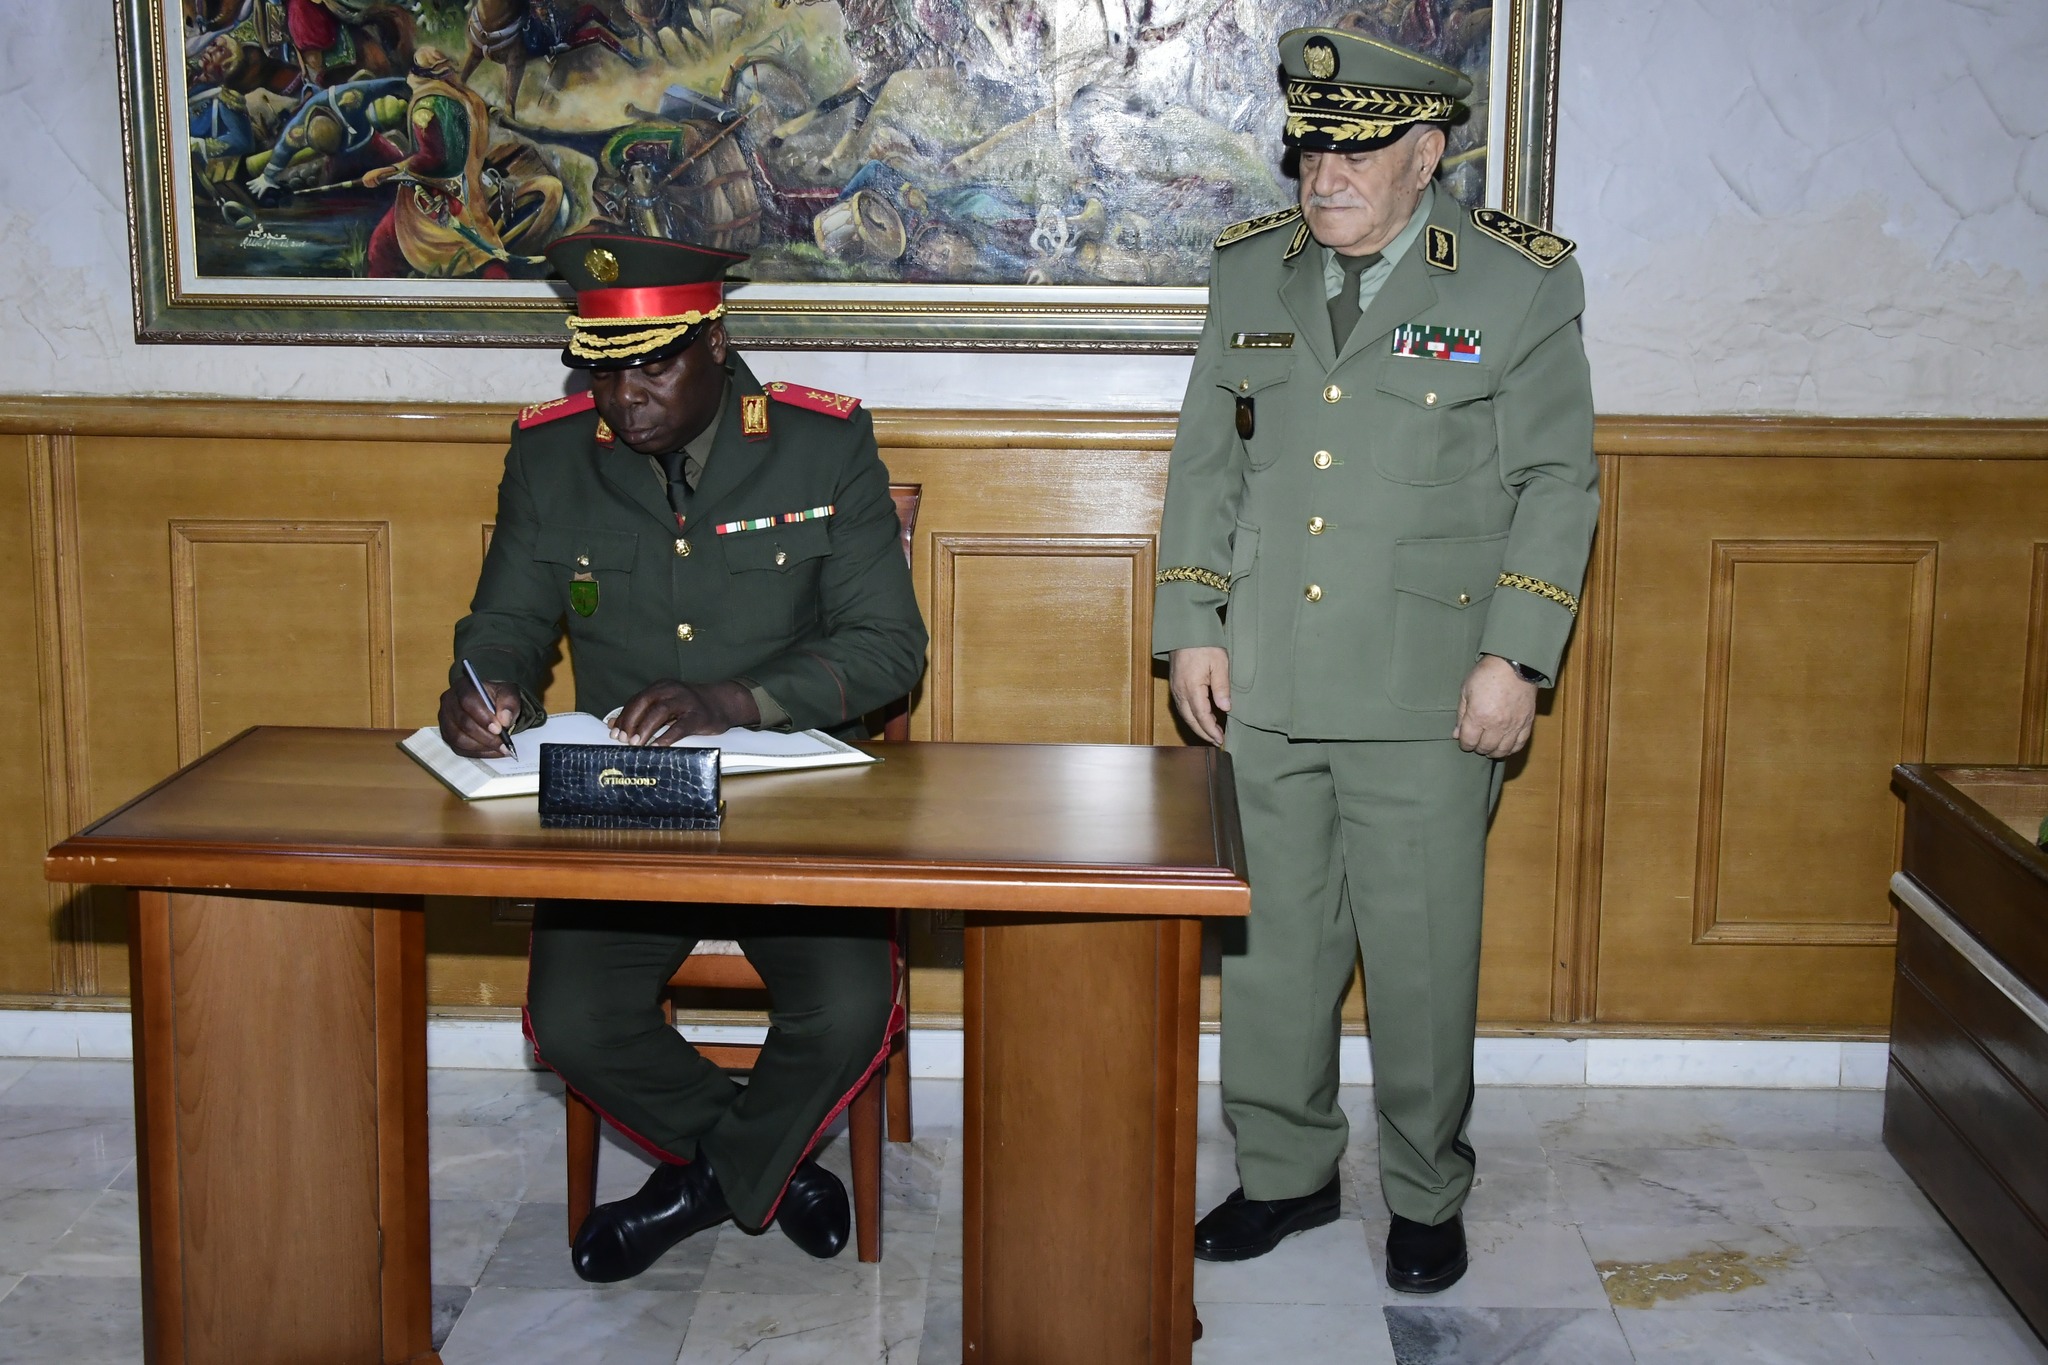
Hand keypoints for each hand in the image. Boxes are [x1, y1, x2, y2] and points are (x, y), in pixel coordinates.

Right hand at [438, 679, 520, 756]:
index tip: (499, 729)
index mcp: (463, 686)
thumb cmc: (497, 697)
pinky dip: (477, 753)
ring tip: (500, 748)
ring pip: (458, 738)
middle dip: (484, 735)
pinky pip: (459, 748)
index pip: (468, 700)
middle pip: (462, 722)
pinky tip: (493, 751)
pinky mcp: (447, 735)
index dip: (482, 716)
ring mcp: (445, 719)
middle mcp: (449, 702)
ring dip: (481, 746)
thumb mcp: (509, 694)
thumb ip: (509, 704)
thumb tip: (504, 720)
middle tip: (503, 743)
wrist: (491, 703)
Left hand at [612, 679, 759, 744]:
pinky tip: (657, 747)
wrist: (724, 702)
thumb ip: (642, 713)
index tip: (614, 733)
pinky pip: (680, 727)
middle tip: (623, 739)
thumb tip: (613, 724)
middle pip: (644, 702)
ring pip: (660, 712)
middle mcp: (672, 690)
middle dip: (631, 722)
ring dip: (645, 728)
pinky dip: (667, 737)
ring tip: (636, 744)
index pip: (636, 700)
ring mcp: (686, 702)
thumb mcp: (666, 705)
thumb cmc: (692, 706)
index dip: (624, 717)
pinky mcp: (698, 716)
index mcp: (661, 687)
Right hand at [1169, 646, 1231, 745]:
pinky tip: (1200, 717)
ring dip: (1197, 726)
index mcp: (1191, 687)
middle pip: (1190, 719)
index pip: (1201, 716)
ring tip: (1210, 732)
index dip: (1211, 730)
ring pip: (1184, 714)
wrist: (1185, 629)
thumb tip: (1225, 708)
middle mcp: (1180, 691)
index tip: (1220, 739)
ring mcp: (1175, 688)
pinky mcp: (1174, 684)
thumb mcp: (1219, 663)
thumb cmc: (1204, 644)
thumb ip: (1221, 687)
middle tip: (1216, 741)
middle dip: (1203, 732)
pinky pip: (1181, 706)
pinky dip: (1191, 716)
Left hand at [1454, 655, 1537, 758]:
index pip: (1469, 742)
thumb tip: (1456, 734)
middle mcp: (1496, 725)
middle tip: (1477, 741)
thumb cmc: (1486, 674)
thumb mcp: (1466, 691)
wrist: (1515, 664)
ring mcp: (1514, 726)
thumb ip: (1461, 715)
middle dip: (1478, 748)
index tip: (1464, 740)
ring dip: (1493, 751)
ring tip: (1490, 746)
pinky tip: (1505, 746)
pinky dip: (1511, 749)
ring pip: (1502, 750)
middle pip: (1485, 748)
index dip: (1464, 744)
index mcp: (1478, 716)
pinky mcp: (1527, 723)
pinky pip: (1519, 745)